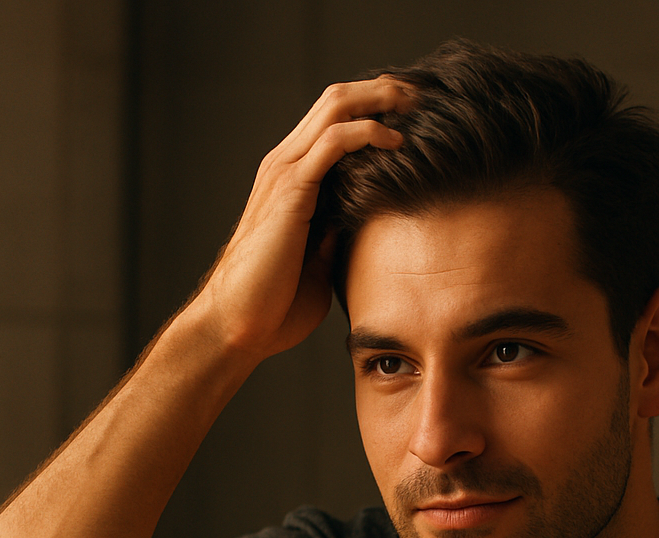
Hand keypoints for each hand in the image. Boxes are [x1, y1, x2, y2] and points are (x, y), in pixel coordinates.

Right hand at [179, 77, 411, 359]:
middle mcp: (285, 165)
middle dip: (383, 91)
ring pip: (335, 107)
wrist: (236, 325)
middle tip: (422, 97)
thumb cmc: (273, 304)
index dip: (373, 107)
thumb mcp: (318, 262)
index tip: (414, 116)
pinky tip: (396, 141)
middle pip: (336, 99)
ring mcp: (285, 173)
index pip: (333, 120)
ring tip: (415, 105)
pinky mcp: (290, 189)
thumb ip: (336, 236)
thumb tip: (363, 225)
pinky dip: (369, 132)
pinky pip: (334, 141)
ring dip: (380, 99)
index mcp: (292, 179)